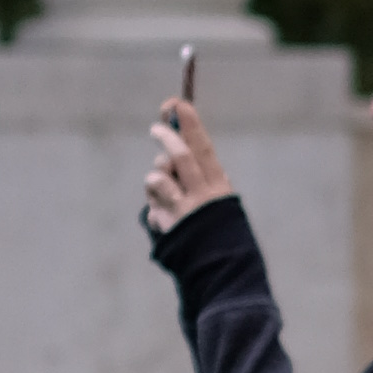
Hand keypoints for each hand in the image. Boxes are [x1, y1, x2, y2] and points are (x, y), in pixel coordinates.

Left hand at [143, 92, 230, 234]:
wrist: (221, 268)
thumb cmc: (217, 229)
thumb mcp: (216, 199)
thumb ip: (196, 175)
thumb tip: (171, 143)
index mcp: (219, 186)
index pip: (203, 148)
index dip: (190, 124)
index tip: (179, 104)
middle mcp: (203, 195)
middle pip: (180, 156)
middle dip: (166, 137)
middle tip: (156, 128)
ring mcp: (184, 210)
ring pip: (158, 176)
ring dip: (155, 177)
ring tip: (162, 189)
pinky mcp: (168, 224)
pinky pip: (151, 203)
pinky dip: (154, 204)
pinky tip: (165, 216)